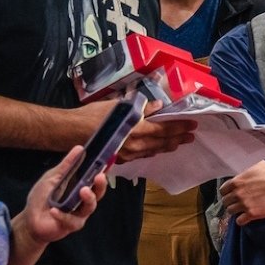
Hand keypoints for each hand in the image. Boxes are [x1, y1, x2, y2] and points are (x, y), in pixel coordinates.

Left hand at [16, 146, 107, 249]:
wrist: (30, 220)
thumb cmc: (42, 197)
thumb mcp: (52, 177)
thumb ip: (66, 165)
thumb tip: (80, 148)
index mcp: (80, 186)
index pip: (94, 179)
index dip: (102, 171)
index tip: (107, 163)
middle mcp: (83, 200)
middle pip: (98, 193)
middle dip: (101, 185)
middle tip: (99, 176)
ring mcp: (79, 214)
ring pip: (90, 207)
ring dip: (88, 198)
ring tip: (83, 190)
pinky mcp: (71, 225)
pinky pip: (71, 220)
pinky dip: (62, 215)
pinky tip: (54, 210)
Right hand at [69, 98, 191, 161]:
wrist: (72, 132)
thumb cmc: (93, 115)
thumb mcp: (118, 106)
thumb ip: (141, 107)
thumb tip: (158, 106)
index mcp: (137, 129)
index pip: (164, 128)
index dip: (179, 127)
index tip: (192, 124)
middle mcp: (136, 145)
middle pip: (162, 142)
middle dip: (178, 138)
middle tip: (190, 136)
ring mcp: (128, 154)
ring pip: (153, 151)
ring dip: (167, 146)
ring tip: (178, 143)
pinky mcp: (121, 159)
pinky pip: (142, 156)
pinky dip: (152, 151)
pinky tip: (156, 149)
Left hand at [218, 162, 264, 224]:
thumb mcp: (257, 164)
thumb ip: (245, 168)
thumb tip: (241, 165)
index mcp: (237, 181)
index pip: (222, 190)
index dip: (226, 192)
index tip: (230, 194)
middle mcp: (238, 193)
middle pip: (225, 202)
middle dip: (230, 202)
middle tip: (236, 202)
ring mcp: (244, 204)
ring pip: (230, 211)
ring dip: (235, 211)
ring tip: (241, 209)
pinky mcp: (252, 214)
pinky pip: (239, 221)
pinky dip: (241, 220)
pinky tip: (245, 217)